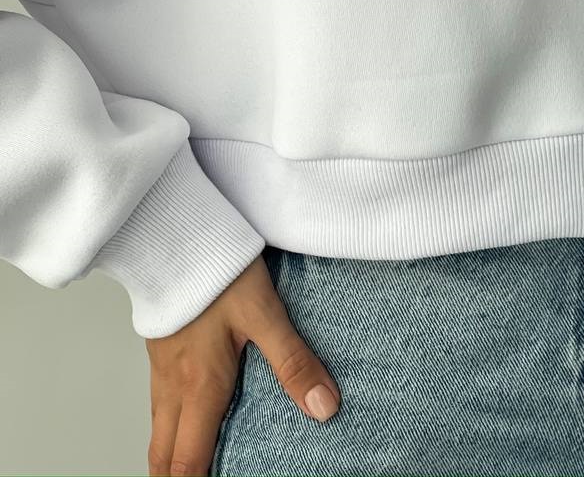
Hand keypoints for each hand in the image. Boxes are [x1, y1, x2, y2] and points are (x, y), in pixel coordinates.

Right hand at [145, 252, 340, 475]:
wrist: (175, 232)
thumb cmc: (217, 269)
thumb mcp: (264, 313)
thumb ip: (293, 361)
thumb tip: (324, 407)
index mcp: (201, 386)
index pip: (189, 462)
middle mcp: (174, 385)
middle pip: (164, 456)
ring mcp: (161, 367)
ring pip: (158, 429)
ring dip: (170, 456)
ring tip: (188, 469)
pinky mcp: (159, 348)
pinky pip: (158, 403)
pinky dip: (169, 426)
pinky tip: (188, 416)